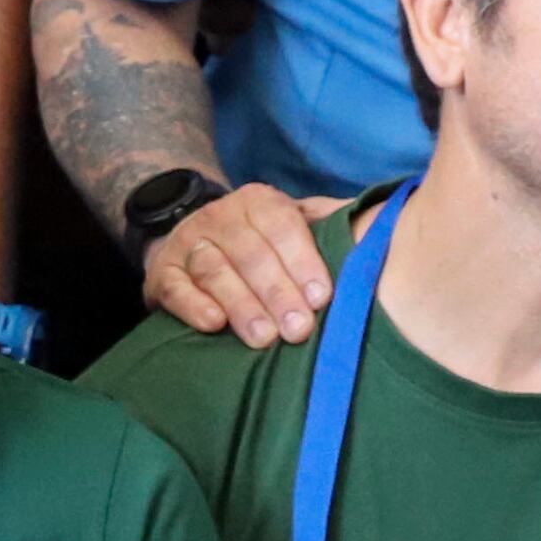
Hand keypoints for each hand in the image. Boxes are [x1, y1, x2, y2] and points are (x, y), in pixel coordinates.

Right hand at [140, 182, 343, 345]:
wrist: (190, 239)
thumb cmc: (259, 243)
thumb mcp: (293, 223)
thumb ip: (329, 224)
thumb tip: (381, 227)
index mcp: (257, 201)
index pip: (282, 226)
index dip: (303, 261)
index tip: (323, 297)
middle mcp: (219, 216)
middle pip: (250, 253)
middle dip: (277, 293)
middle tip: (299, 330)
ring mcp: (187, 243)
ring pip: (214, 271)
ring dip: (241, 305)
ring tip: (264, 338)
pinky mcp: (159, 273)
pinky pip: (175, 287)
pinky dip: (194, 305)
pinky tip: (214, 324)